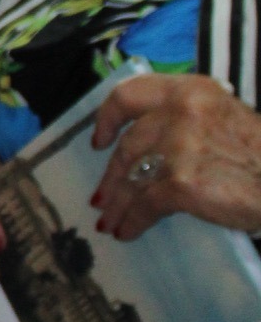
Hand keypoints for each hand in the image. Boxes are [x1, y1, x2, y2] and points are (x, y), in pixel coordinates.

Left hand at [92, 73, 260, 241]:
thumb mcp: (223, 118)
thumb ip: (184, 118)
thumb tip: (145, 142)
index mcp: (189, 90)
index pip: (130, 94)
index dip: (107, 118)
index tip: (98, 140)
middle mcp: (180, 111)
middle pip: (129, 143)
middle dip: (111, 175)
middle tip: (101, 197)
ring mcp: (179, 146)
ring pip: (132, 175)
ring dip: (117, 202)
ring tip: (109, 221)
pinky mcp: (182, 182)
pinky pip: (146, 204)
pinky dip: (132, 220)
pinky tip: (127, 231)